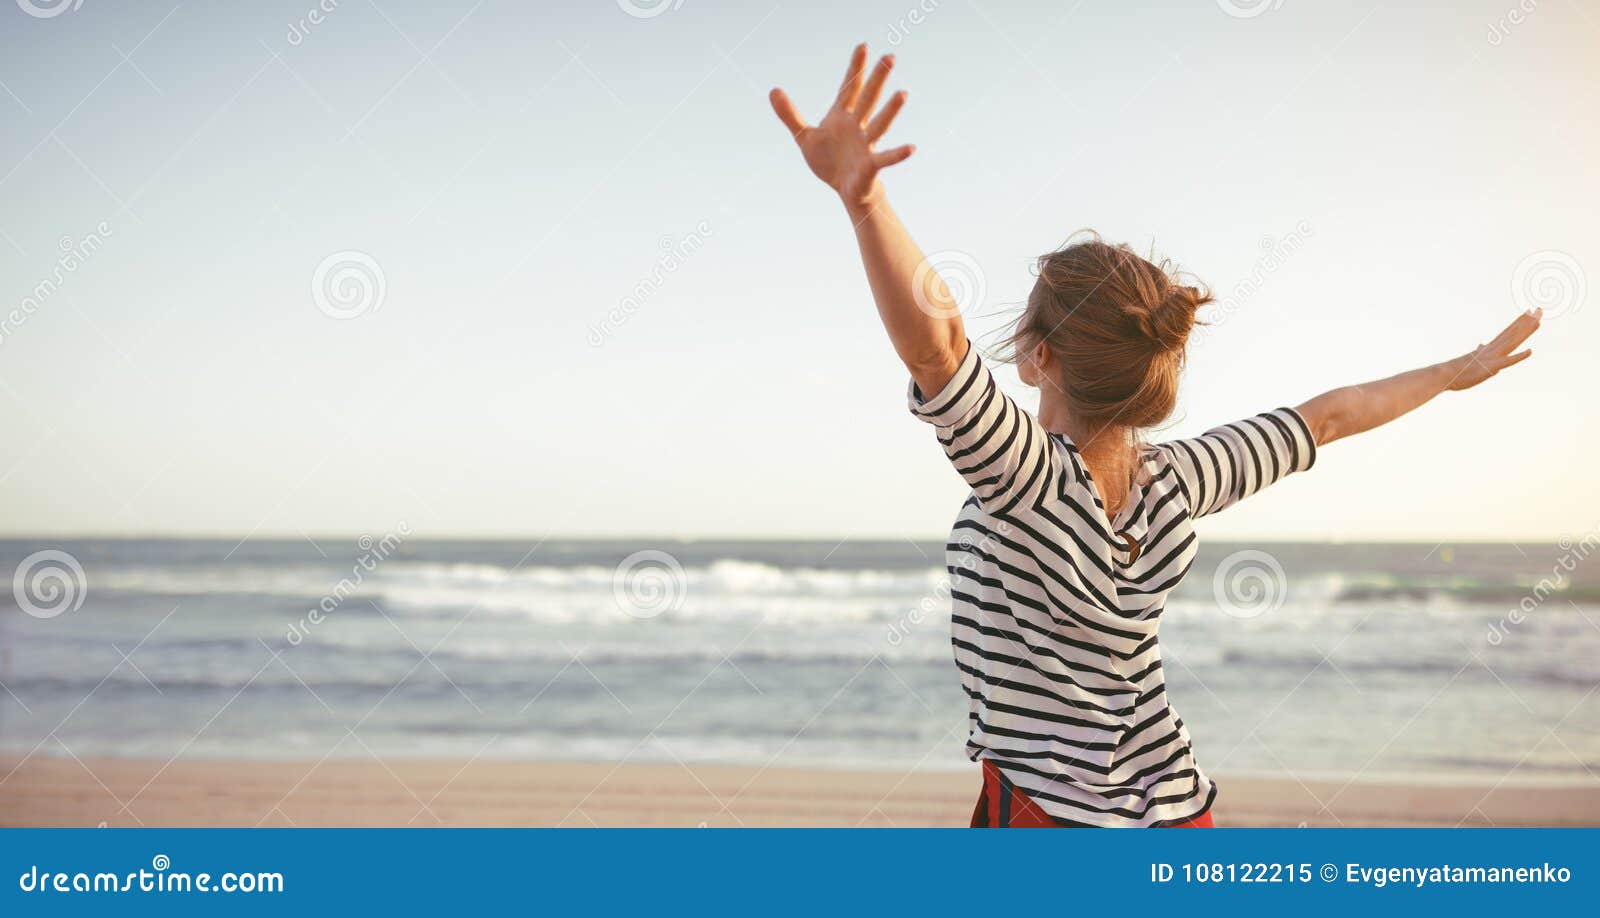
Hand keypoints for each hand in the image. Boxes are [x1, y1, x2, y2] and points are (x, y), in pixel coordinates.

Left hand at [769, 45, 914, 210]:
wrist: (843, 189)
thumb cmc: (829, 161)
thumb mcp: (805, 137)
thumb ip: (790, 114)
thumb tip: (772, 90)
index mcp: (842, 116)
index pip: (849, 87)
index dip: (855, 68)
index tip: (862, 45)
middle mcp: (857, 126)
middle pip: (868, 99)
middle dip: (878, 79)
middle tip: (890, 56)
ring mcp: (866, 144)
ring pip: (879, 124)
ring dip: (890, 111)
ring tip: (903, 94)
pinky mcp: (870, 165)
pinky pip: (886, 158)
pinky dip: (898, 154)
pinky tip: (911, 148)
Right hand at [1444, 309, 1540, 390]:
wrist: (1444, 375)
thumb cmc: (1456, 371)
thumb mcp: (1471, 359)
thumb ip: (1479, 351)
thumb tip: (1481, 344)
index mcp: (1489, 348)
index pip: (1508, 332)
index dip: (1520, 322)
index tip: (1529, 312)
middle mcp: (1493, 349)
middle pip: (1513, 333)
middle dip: (1527, 321)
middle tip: (1539, 309)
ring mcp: (1492, 357)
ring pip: (1513, 341)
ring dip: (1526, 331)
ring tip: (1538, 321)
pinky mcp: (1491, 367)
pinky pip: (1507, 361)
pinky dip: (1519, 356)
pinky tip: (1530, 351)